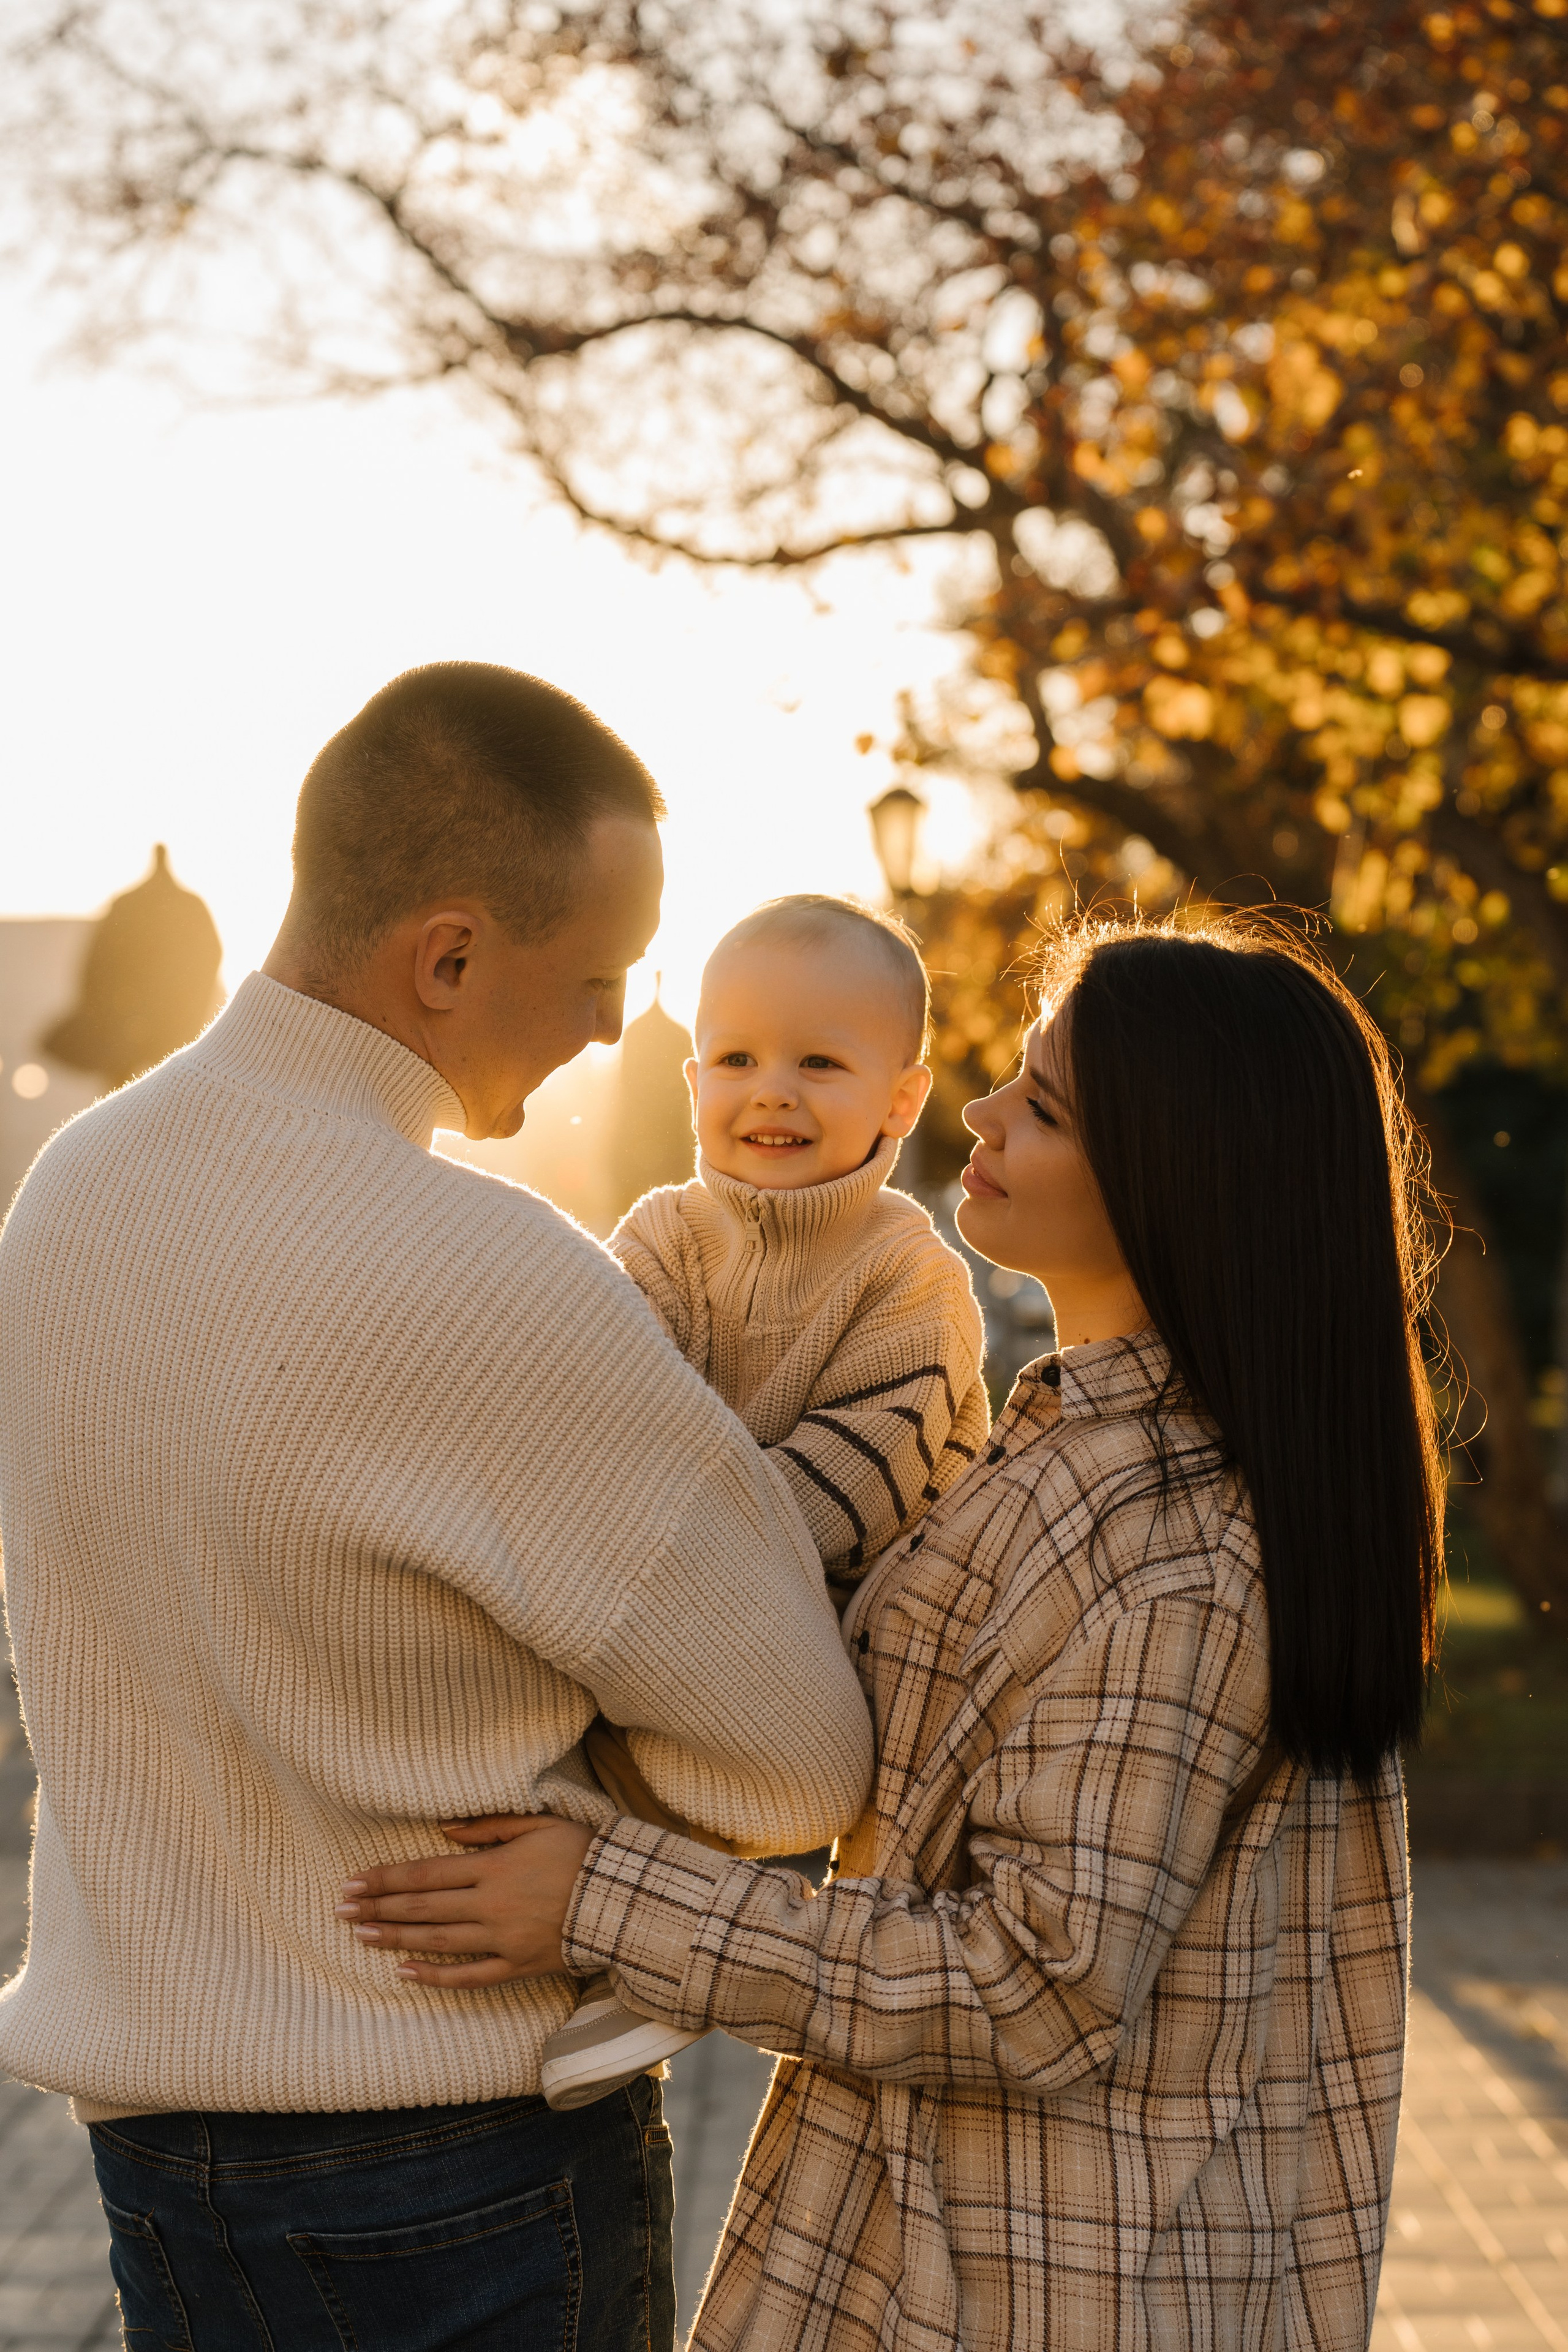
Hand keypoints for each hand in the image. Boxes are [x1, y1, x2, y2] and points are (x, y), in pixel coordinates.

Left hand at [336, 1815, 595, 1987]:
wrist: (625, 1899)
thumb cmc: (584, 1852)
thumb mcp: (540, 1824)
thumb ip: (490, 1826)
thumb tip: (444, 1830)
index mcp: (494, 1867)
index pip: (426, 1873)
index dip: (386, 1878)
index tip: (353, 1882)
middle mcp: (491, 1905)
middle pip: (423, 1907)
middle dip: (378, 1908)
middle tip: (340, 1910)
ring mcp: (503, 1940)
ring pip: (437, 1942)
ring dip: (395, 1939)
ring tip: (360, 1937)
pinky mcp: (518, 1967)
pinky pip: (470, 1976)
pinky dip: (435, 1976)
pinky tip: (405, 1972)